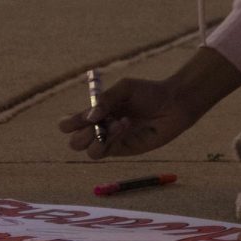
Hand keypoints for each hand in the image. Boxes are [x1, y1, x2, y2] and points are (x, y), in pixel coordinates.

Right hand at [57, 46, 240, 158]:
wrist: (172, 104)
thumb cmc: (149, 92)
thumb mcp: (125, 88)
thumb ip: (105, 100)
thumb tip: (88, 117)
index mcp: (96, 112)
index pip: (70, 124)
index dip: (68, 123)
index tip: (79, 117)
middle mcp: (100, 128)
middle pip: (74, 141)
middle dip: (81, 133)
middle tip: (96, 123)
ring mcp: (110, 141)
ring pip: (88, 151)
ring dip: (98, 137)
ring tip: (118, 122)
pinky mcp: (123, 150)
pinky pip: (105, 151)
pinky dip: (111, 138)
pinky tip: (125, 125)